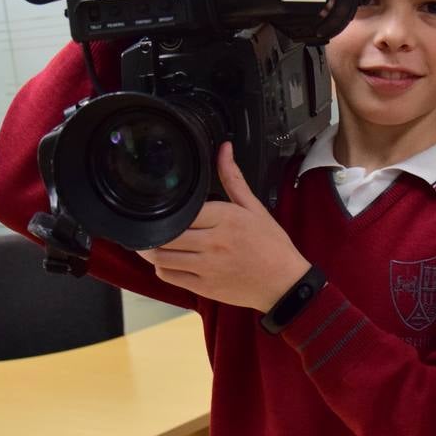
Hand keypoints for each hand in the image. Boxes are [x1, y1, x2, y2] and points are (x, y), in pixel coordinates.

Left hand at [139, 142, 309, 311]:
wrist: (285, 283)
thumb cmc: (271, 245)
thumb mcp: (254, 207)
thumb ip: (233, 178)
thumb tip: (224, 149)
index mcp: (225, 218)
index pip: (182, 211)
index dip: (169, 208)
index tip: (163, 205)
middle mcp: (214, 242)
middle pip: (167, 234)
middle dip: (155, 229)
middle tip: (150, 223)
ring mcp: (207, 267)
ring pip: (162, 257)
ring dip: (151, 249)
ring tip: (152, 241)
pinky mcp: (203, 287)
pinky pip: (169, 276)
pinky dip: (161, 268)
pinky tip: (168, 260)